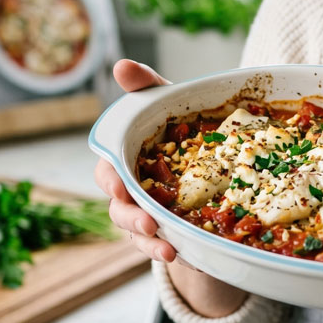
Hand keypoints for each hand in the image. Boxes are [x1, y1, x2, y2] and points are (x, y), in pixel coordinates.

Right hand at [93, 59, 184, 264]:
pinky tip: (187, 256)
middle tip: (148, 221)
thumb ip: (145, 87)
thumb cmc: (179, 127)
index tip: (118, 186)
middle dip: (131, 217)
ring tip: (168, 249)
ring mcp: (149, 218)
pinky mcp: (172, 235)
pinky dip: (175, 253)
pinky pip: (168, 248)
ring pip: (140, 236)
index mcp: (125, 163)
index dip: (110, 180)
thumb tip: (121, 66)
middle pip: (120, 210)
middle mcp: (131, 194)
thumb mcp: (167, 104)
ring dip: (151, 243)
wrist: (215, 160)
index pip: (107, 173)